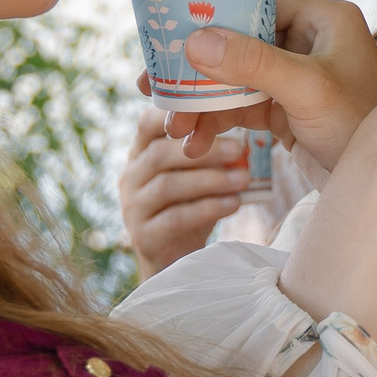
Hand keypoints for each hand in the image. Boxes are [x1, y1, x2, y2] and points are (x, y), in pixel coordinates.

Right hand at [118, 111, 249, 279]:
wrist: (174, 262)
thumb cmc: (188, 209)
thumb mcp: (195, 177)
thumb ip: (210, 158)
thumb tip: (246, 141)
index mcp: (140, 155)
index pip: (148, 123)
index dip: (176, 115)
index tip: (213, 113)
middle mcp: (130, 177)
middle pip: (160, 154)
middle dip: (203, 150)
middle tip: (239, 149)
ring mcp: (133, 208)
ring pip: (168, 185)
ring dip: (210, 180)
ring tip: (243, 179)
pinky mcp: (144, 236)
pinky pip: (176, 218)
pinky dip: (208, 208)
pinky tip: (233, 204)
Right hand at [154, 0, 376, 172]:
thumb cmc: (364, 129)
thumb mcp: (307, 91)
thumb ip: (253, 63)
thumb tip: (195, 40)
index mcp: (323, 19)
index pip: (256, 2)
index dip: (211, 15)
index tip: (169, 32)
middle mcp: (310, 42)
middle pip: (238, 42)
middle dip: (197, 70)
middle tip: (152, 86)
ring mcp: (298, 77)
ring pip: (235, 79)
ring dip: (202, 102)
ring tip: (174, 129)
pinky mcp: (290, 111)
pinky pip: (243, 107)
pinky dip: (218, 123)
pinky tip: (196, 142)